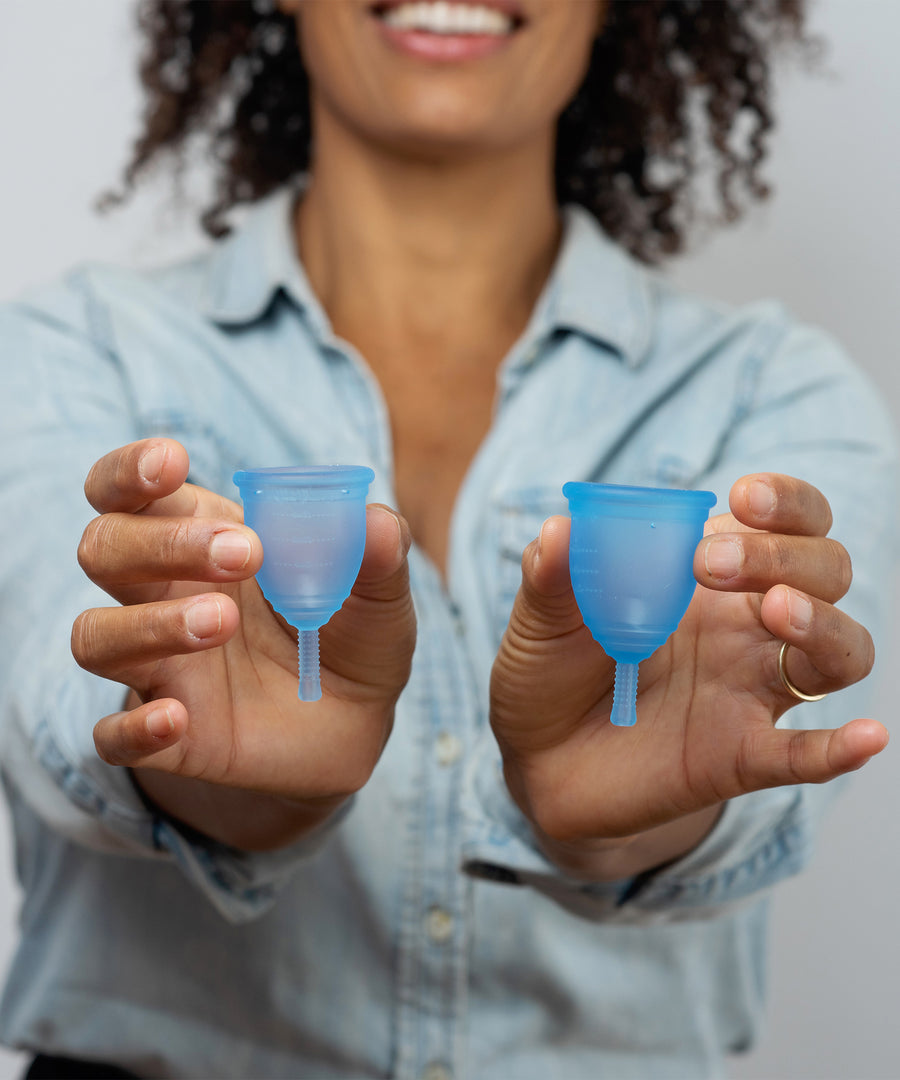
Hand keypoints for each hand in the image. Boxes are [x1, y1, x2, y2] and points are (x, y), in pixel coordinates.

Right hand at [72, 439, 415, 845]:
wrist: (357, 720)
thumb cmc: (350, 630)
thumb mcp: (377, 593)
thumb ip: (378, 554)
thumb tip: (377, 524)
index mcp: (198, 535)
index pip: (126, 490)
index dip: (131, 471)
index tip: (172, 462)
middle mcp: (160, 593)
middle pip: (105, 548)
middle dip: (162, 542)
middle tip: (245, 553)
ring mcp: (157, 665)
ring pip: (96, 635)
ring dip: (150, 624)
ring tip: (223, 621)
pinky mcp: (167, 735)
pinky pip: (113, 735)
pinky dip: (131, 727)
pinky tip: (174, 720)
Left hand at [490, 474, 886, 875]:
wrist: (535, 757)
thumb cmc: (551, 668)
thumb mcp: (541, 616)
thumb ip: (552, 574)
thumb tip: (559, 529)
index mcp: (708, 573)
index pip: (786, 522)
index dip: (786, 502)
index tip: (744, 497)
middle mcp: (745, 624)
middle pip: (823, 572)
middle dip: (785, 554)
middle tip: (705, 564)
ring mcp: (748, 689)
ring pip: (839, 652)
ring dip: (824, 625)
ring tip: (778, 610)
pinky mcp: (737, 755)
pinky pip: (804, 755)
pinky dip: (839, 749)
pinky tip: (864, 738)